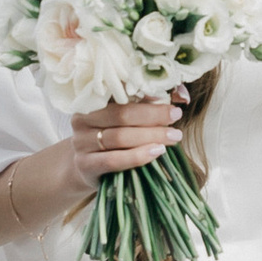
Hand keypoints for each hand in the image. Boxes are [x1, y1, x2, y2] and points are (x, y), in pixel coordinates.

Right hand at [43, 93, 182, 218]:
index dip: (145, 94)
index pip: (118, 92)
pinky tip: (156, 152)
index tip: (168, 100)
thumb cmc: (111, 138)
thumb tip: (181, 95)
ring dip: (151, 136)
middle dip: (153, 116)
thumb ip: (146, 104)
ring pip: (120, 137)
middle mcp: (82, 120)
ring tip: (173, 137)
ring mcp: (81, 143)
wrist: (87, 168)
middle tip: (176, 117)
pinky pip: (114, 160)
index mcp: (90, 101)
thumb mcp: (124, 119)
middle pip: (121, 115)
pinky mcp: (85, 165)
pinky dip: (137, 156)